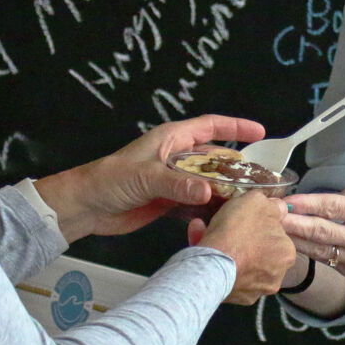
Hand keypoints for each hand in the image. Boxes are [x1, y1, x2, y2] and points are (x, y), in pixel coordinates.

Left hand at [37, 115, 263, 239]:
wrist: (85, 207)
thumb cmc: (108, 180)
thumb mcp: (145, 177)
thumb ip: (178, 184)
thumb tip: (208, 192)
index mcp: (171, 140)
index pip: (210, 127)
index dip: (235, 128)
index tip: (259, 133)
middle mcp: (175, 158)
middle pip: (214, 158)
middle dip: (236, 168)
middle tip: (259, 180)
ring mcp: (173, 181)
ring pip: (208, 183)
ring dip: (225, 192)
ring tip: (247, 202)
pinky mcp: (169, 202)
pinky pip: (197, 204)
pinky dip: (209, 210)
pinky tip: (222, 218)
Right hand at [193, 192, 297, 304]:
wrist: (211, 264)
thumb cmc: (236, 231)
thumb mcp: (255, 202)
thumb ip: (272, 205)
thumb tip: (279, 208)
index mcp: (287, 253)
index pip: (275, 235)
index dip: (258, 223)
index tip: (242, 218)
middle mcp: (276, 275)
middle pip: (258, 250)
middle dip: (240, 237)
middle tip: (223, 224)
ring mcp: (256, 290)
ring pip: (241, 263)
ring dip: (226, 248)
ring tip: (205, 231)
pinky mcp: (237, 299)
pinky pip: (228, 276)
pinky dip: (217, 262)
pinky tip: (202, 246)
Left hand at [280, 184, 344, 293]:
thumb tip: (338, 196)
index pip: (334, 207)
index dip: (307, 203)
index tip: (287, 198)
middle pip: (320, 232)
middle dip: (291, 223)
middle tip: (269, 216)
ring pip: (319, 251)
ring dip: (295, 240)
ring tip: (272, 231)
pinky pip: (329, 262)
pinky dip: (311, 252)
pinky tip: (295, 244)